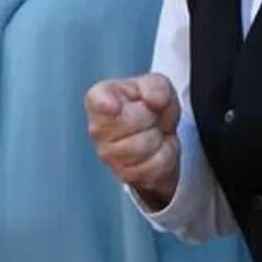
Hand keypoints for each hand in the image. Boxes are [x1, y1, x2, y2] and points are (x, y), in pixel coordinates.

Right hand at [84, 72, 183, 206]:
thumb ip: (156, 86)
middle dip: (151, 118)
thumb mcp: (158, 86)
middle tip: (150, 117)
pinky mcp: (125, 175)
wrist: (159, 137)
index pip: (98, 102)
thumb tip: (154, 99)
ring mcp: (109, 155)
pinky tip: (156, 151)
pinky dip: (163, 158)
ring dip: (158, 139)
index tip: (116, 106)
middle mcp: (98, 129)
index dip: (108, 105)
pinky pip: (152, 166)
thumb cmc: (150, 108)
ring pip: (144, 146)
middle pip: (131, 123)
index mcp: (100, 100)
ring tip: (154, 133)